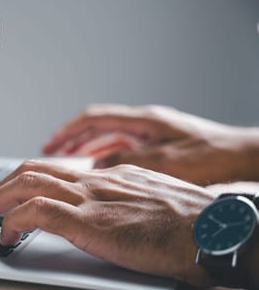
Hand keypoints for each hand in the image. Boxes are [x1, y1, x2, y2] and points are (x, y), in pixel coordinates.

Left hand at [0, 160, 215, 285]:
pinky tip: (7, 237)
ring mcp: (89, 198)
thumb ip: (122, 201)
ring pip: (25, 184)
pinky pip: (35, 212)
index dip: (24, 181)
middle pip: (30, 170)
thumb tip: (103, 212)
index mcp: (108, 176)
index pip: (54, 170)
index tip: (10, 196)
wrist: (212, 230)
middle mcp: (94, 180)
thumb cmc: (190, 224)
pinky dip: (12, 222)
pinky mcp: (89, 221)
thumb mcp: (150, 202)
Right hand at [42, 104, 258, 184]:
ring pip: (111, 138)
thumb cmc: (213, 157)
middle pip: (98, 126)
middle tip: (52, 152)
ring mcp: (153, 134)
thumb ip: (125, 162)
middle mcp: (146, 124)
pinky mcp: (160, 147)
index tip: (50, 144)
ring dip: (88, 148)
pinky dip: (107, 156)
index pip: (94, 119)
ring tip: (70, 161)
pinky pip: (124, 148)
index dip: (68, 132)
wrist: (244, 157)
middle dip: (72, 139)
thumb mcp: (163, 162)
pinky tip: (102, 170)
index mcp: (144, 121)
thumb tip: (94, 167)